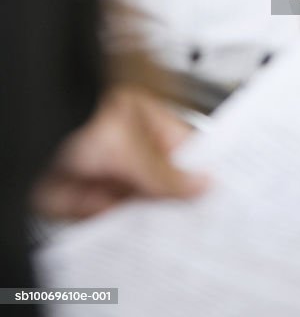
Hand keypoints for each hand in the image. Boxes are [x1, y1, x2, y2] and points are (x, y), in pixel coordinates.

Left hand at [31, 87, 208, 220]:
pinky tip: (139, 239)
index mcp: (148, 124)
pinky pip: (116, 224)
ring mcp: (110, 178)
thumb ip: (166, 171)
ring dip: (152, 220)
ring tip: (172, 232)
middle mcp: (130, 151)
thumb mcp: (131, 144)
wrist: (26, 138)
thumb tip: (203, 183)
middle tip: (198, 220)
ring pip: (142, 207)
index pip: (186, 151)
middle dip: (177, 201)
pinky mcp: (89, 205)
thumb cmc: (76, 113)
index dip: (202, 172)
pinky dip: (126, 234)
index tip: (220, 193)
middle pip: (165, 184)